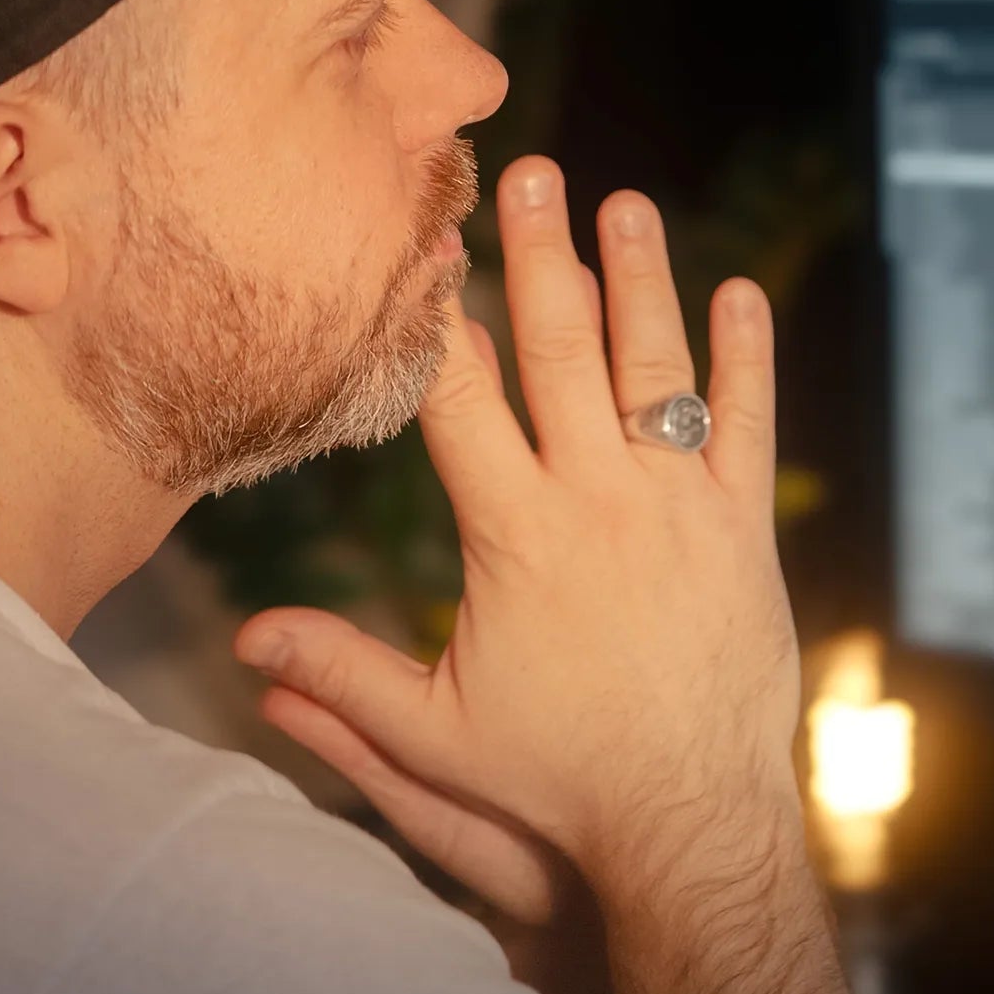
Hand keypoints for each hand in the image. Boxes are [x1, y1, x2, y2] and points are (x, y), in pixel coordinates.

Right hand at [236, 154, 800, 892]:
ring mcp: (678, 505)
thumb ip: (340, 677)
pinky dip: (746, 358)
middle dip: (538, 253)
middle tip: (529, 170)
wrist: (690, 822)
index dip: (437, 316)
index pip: (460, 399)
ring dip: (639, 278)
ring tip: (625, 199)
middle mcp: (597, 499)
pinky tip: (742, 293)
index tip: (425, 243)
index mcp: (514, 534)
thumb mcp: (433, 734)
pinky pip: (747, 423)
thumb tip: (246, 641)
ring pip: (654, 366)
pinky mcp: (741, 527)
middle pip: (557, 351)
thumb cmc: (556, 781)